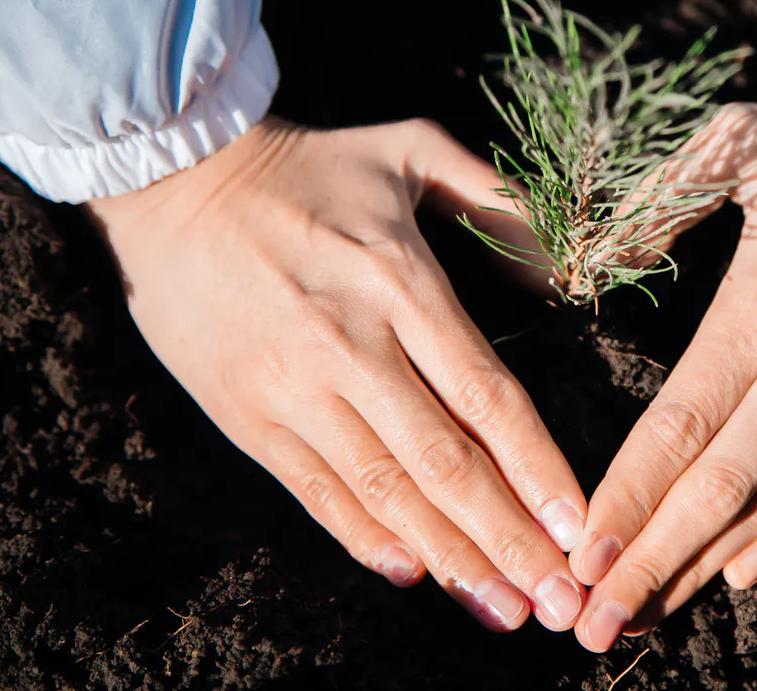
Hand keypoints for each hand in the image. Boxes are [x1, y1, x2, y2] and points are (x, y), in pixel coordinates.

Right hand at [85, 118, 586, 631]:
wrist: (178, 178)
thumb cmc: (311, 165)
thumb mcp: (411, 149)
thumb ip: (496, 199)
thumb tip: (558, 274)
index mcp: (401, 282)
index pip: (488, 397)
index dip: (539, 471)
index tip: (579, 528)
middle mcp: (351, 343)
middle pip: (444, 462)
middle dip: (508, 539)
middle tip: (557, 602)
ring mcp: (293, 385)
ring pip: (383, 490)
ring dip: (449, 557)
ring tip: (502, 607)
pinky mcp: (245, 412)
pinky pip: (313, 489)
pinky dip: (362, 537)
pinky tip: (412, 573)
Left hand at [570, 100, 756, 650]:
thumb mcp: (738, 146)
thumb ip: (654, 202)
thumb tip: (590, 257)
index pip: (675, 431)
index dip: (623, 500)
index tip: (580, 556)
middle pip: (715, 490)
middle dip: (649, 563)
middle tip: (596, 624)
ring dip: (706, 566)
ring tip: (651, 615)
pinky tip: (741, 573)